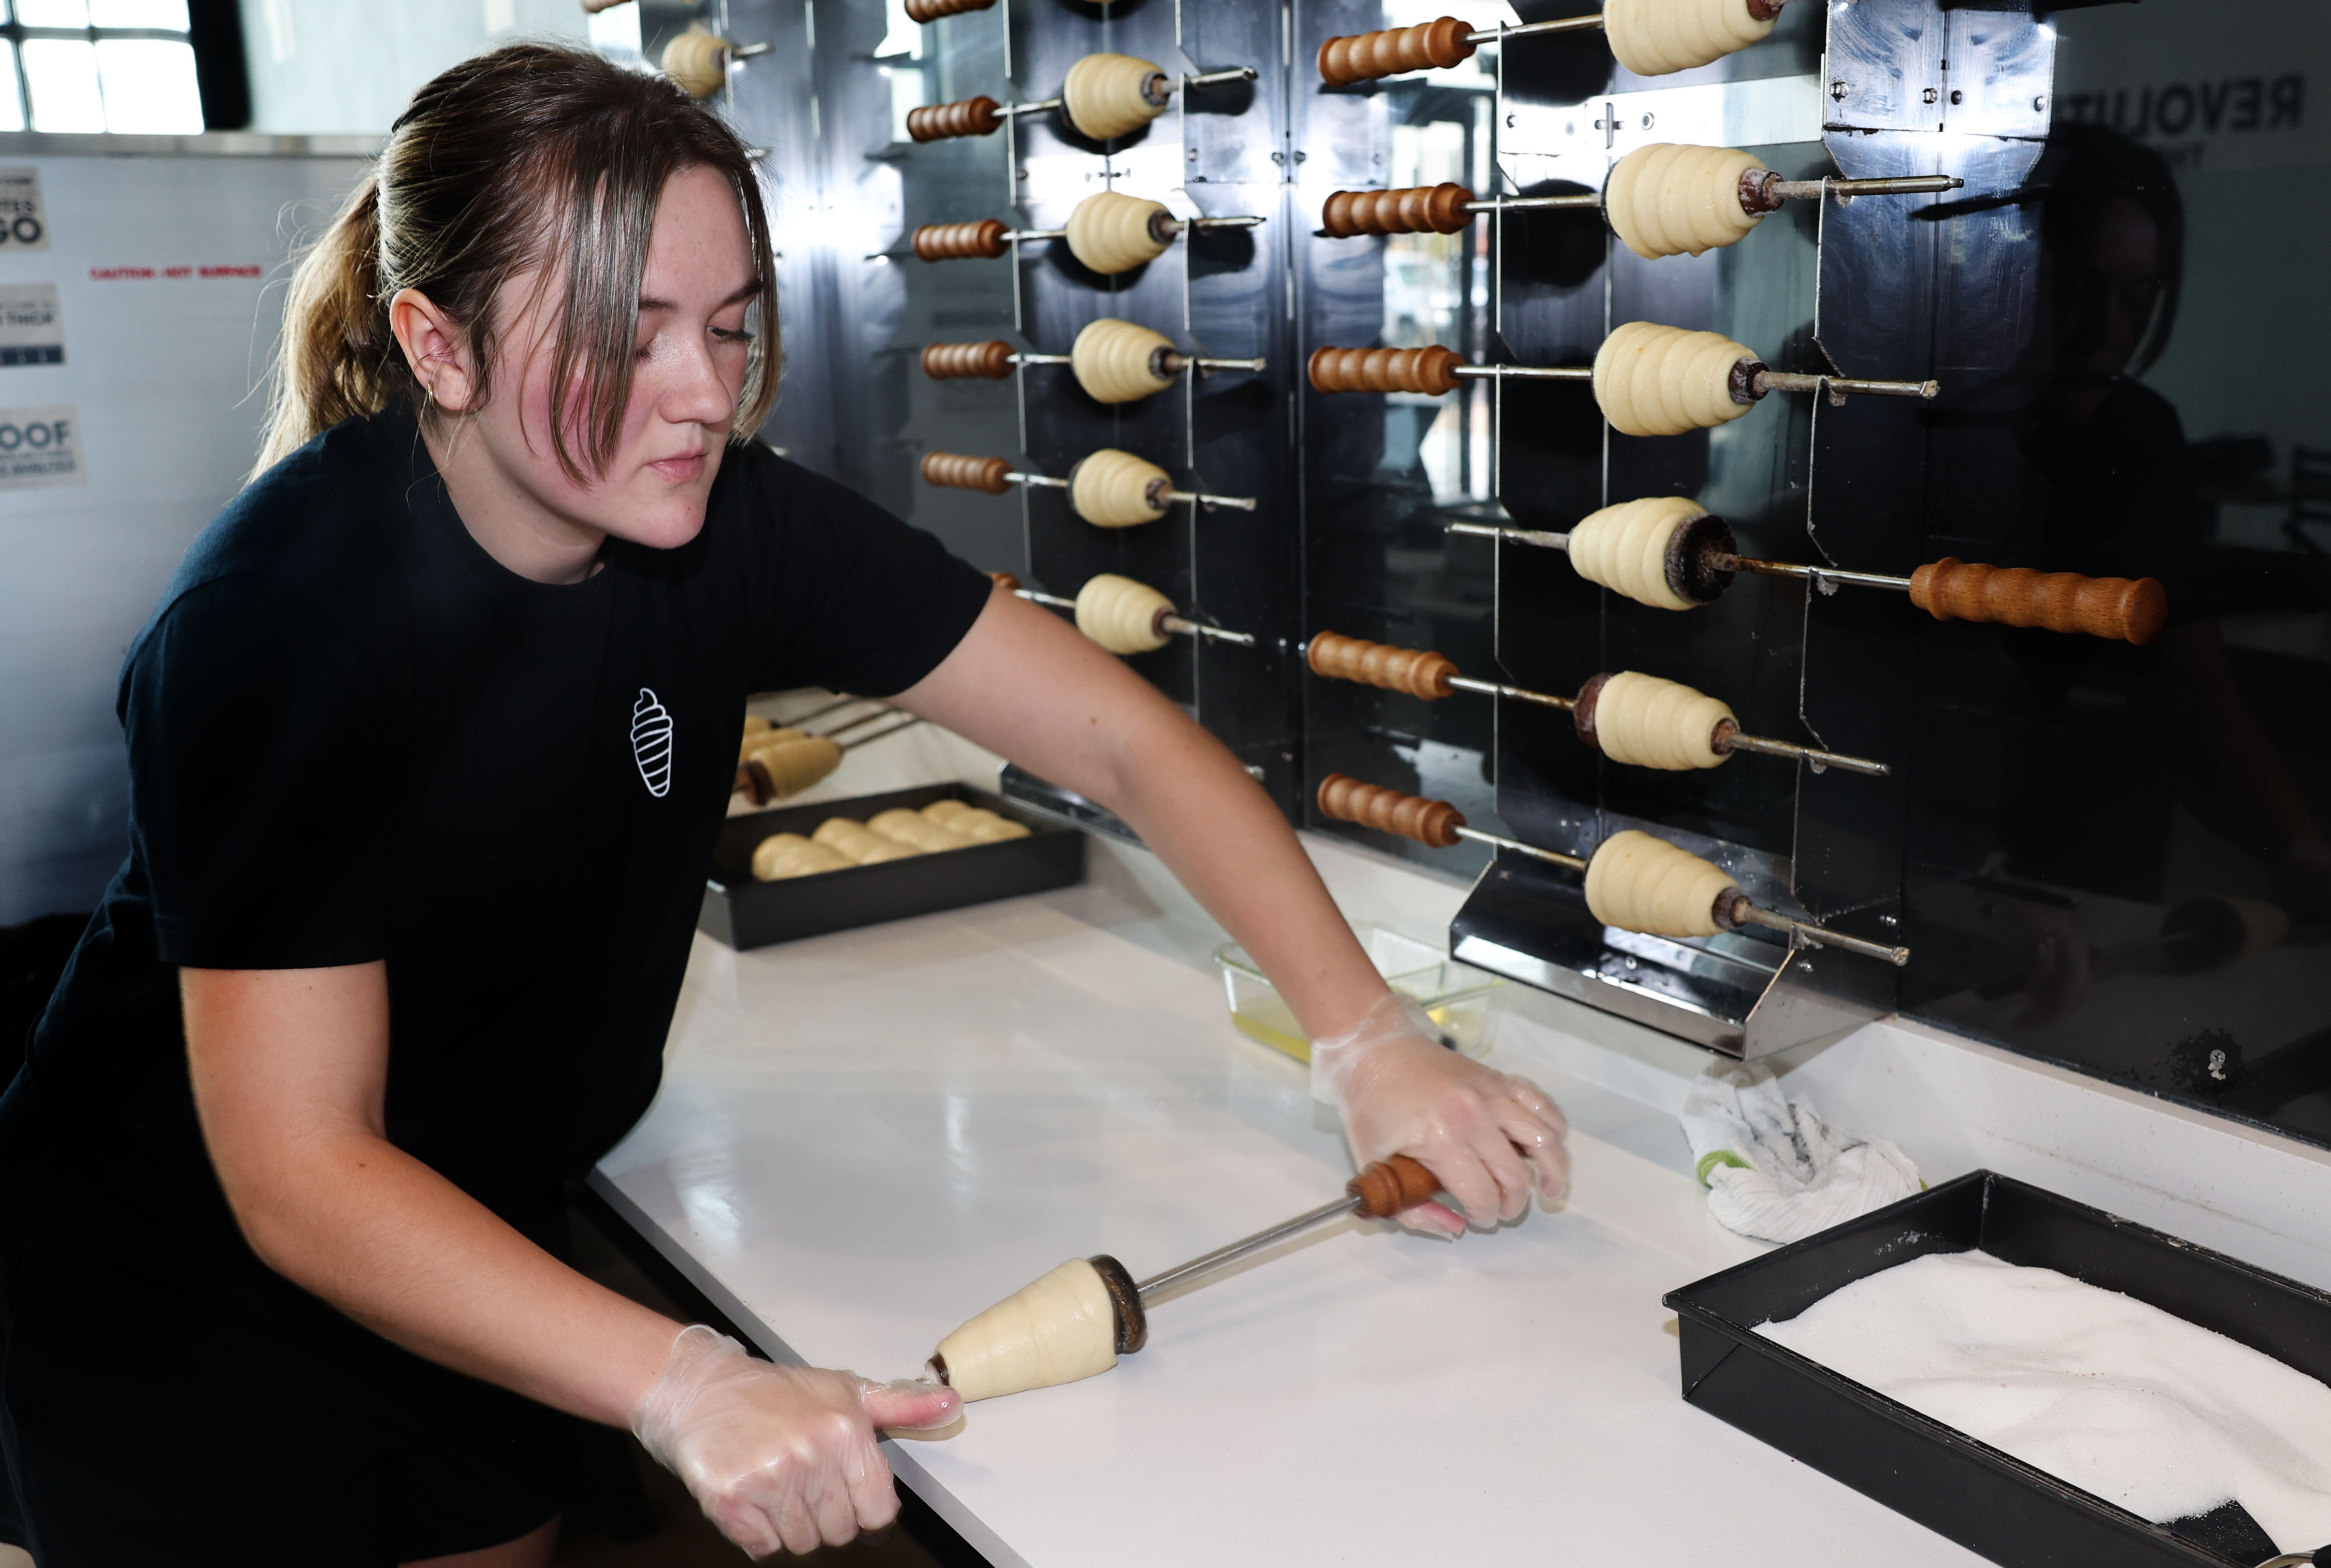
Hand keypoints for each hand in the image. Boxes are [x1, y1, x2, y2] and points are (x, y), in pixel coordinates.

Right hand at [633, 1325, 960, 1557]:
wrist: (704, 1391)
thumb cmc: (779, 1395)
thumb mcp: (847, 1391)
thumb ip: (902, 1405)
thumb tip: (951, 1403)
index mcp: (845, 1431)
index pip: (878, 1511)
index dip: (862, 1507)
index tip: (843, 1488)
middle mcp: (811, 1454)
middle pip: (839, 1531)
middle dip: (824, 1513)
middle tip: (801, 1478)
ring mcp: (769, 1478)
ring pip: (802, 1542)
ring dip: (790, 1522)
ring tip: (776, 1483)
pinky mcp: (730, 1498)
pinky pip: (763, 1547)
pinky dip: (757, 1531)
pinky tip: (753, 1496)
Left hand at [1312, 992, 1569, 1233]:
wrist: (1375, 1050)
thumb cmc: (1371, 1105)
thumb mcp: (1374, 1165)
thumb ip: (1411, 1208)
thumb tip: (1454, 1227)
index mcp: (1441, 1140)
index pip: (1483, 1195)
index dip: (1485, 1215)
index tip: (1479, 1218)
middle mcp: (1473, 1117)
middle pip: (1515, 1177)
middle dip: (1514, 1204)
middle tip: (1503, 1210)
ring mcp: (1491, 1094)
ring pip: (1544, 1141)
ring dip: (1553, 1171)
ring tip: (1550, 1188)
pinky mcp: (1499, 1079)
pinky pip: (1543, 1105)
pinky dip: (1553, 1128)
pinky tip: (1548, 1146)